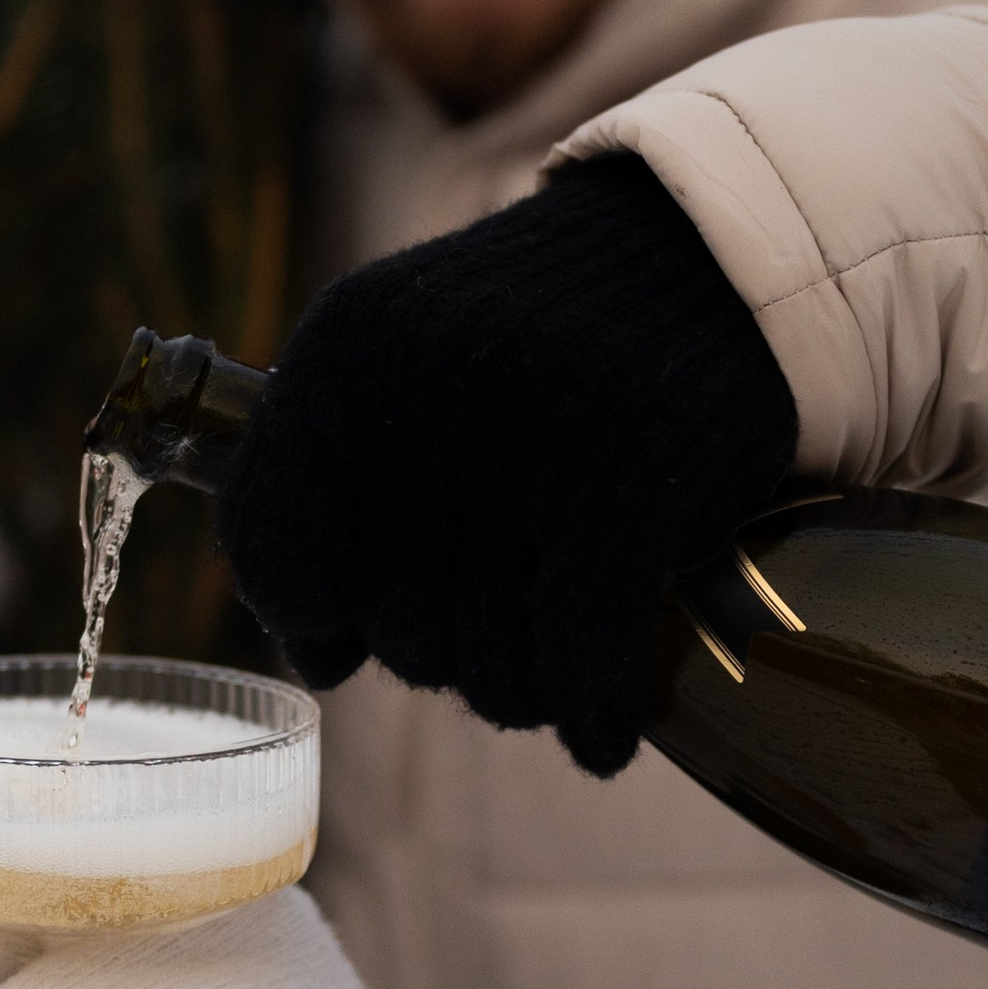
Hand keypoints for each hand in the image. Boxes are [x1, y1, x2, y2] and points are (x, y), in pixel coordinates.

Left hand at [214, 153, 797, 773]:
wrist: (716, 258)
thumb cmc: (548, 333)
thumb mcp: (410, 356)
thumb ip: (338, 482)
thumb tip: (317, 655)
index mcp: (347, 352)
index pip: (270, 541)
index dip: (304, 617)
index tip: (344, 638)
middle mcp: (421, 389)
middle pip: (390, 622)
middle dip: (441, 656)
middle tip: (496, 628)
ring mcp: (527, 439)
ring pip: (485, 658)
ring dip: (521, 693)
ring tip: (553, 666)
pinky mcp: (629, 488)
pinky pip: (580, 660)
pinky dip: (593, 713)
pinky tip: (604, 731)